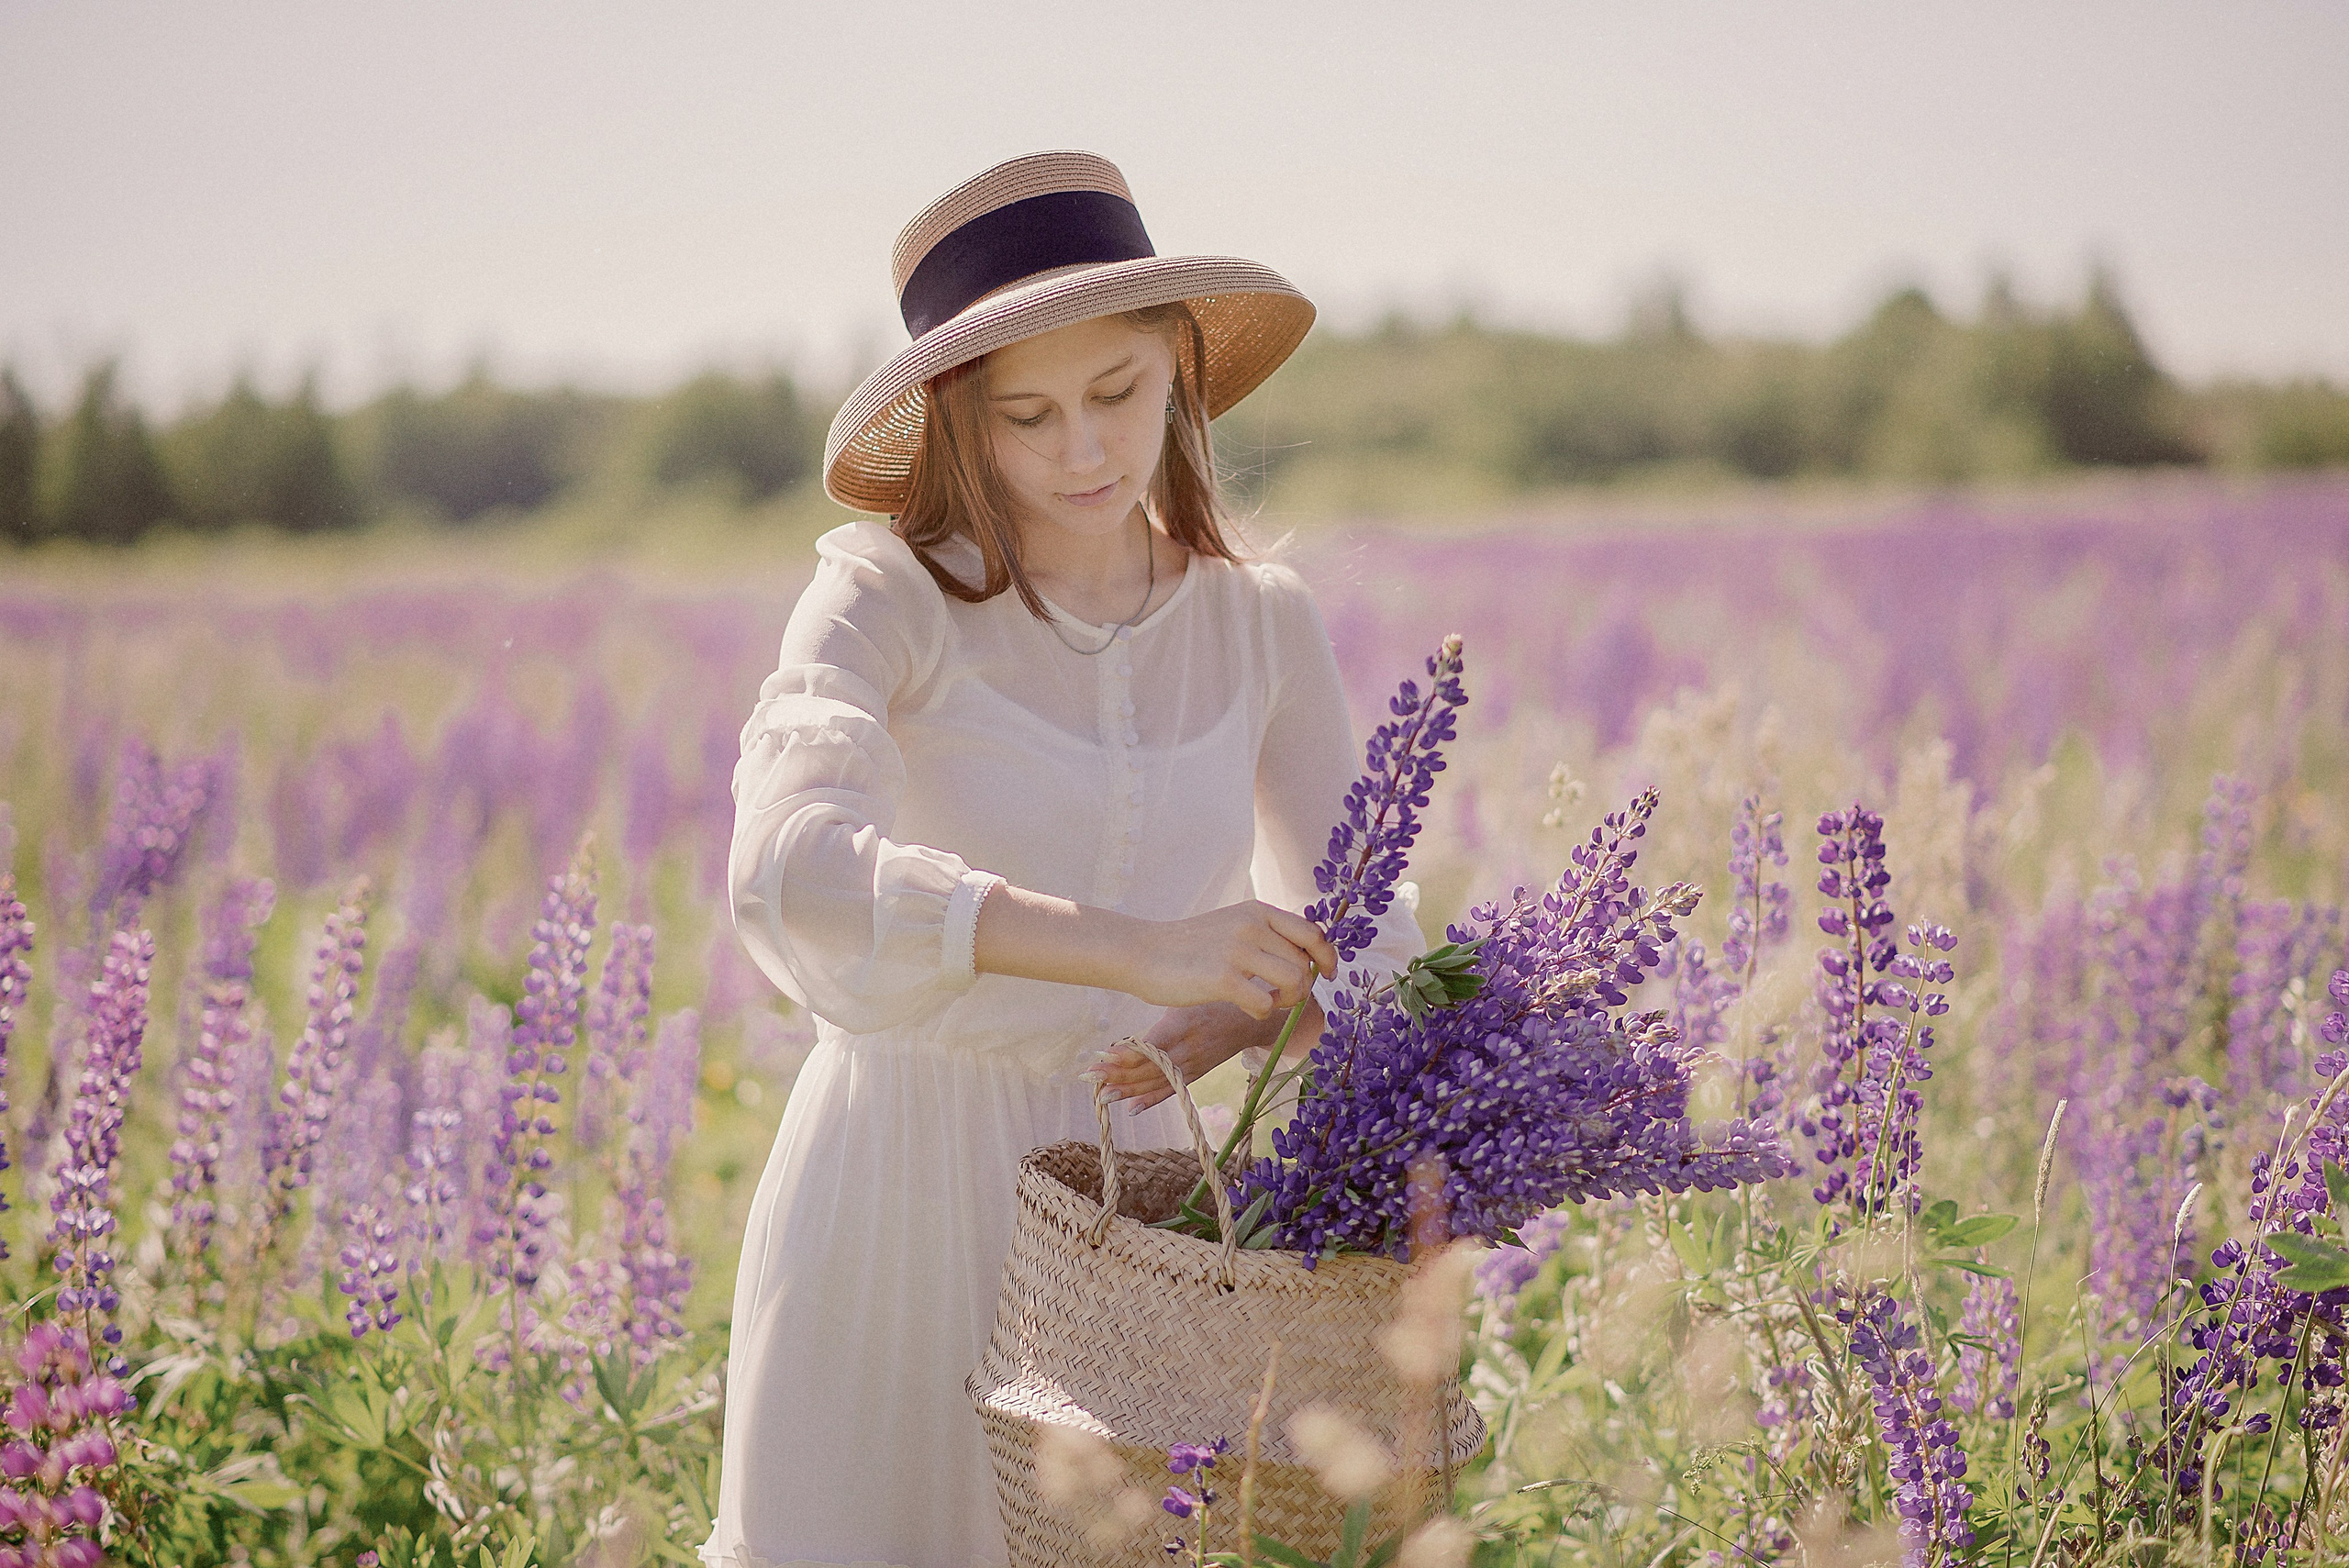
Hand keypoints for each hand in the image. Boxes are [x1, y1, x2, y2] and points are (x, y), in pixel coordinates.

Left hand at [1093, 996, 1327, 1110]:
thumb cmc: (1215, 996)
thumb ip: (1164, 1010)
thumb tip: (1129, 1024)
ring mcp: (1195, 1064)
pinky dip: (1153, 1099)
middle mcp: (1190, 1048)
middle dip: (1119, 1074)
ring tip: (1103, 1094)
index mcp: (1186, 1024)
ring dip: (1129, 1089)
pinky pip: (1174, 1090)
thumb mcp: (1192, 994)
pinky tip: (1132, 1107)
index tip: (1101, 1057)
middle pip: (1150, 1067)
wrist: (1253, 1018)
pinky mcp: (1199, 1074)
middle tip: (1090, 1077)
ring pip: (1158, 1081)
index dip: (1126, 1055)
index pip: (1152, 1045)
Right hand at [1123, 901, 1336, 1018]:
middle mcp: (1252, 926)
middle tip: (1280, 997)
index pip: (1312, 933)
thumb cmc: (1188, 946)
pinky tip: (1242, 1006)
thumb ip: (1265, 934)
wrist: (1142, 952)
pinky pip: (1266, 1004)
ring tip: (1265, 1001)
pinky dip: (1261, 1012)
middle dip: (1301, 987)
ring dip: (1286, 1000)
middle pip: (1305, 964)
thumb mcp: (1231, 925)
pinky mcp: (1223, 978)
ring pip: (1294, 982)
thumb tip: (1306, 957)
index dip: (1328, 957)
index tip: (1328, 974)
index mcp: (1257, 911)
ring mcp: (1238, 951)